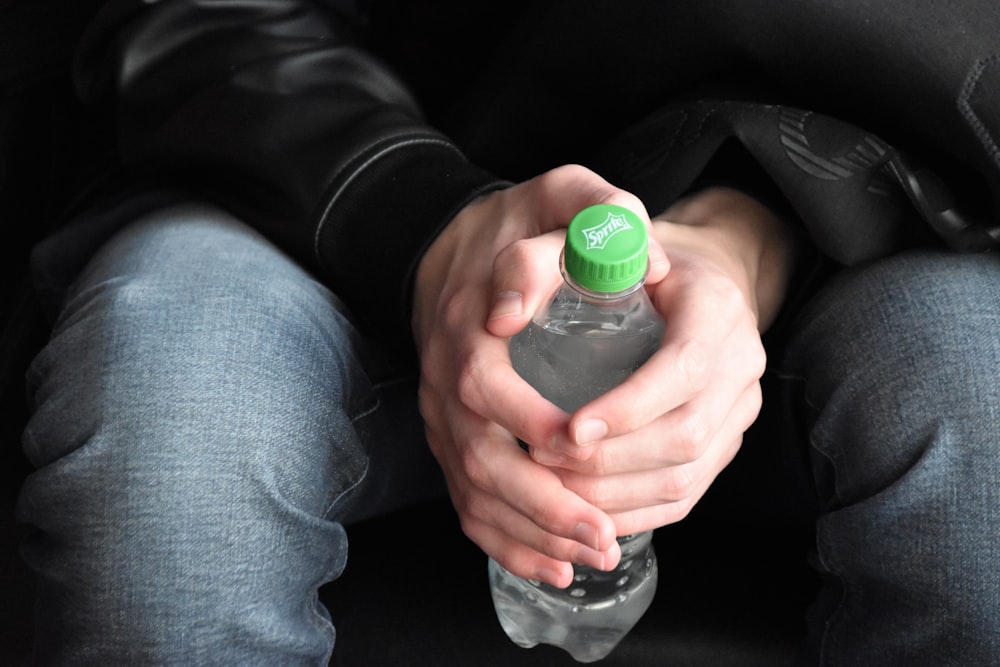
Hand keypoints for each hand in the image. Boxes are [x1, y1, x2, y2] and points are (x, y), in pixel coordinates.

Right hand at [412, 165, 667, 586]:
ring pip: (475, 494)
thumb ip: (597, 210)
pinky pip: (468, 506)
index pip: (486, 385)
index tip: (582, 443)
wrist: (456, 249)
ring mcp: (444, 419)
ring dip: (534, 534)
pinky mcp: (453, 443)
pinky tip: (554, 566)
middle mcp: (446, 383)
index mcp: (466, 328)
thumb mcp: (556, 194)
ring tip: (595, 554)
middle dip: (542, 502)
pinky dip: (509, 544)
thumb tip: (647, 261)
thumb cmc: (516, 227)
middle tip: (603, 532)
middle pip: (478, 459)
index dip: (531, 420)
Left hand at [498, 187, 798, 534]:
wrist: (693, 283)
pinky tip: (583, 509)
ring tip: (552, 487)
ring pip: (684, 477)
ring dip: (613, 494)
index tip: (569, 428)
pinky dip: (630, 513)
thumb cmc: (636, 261)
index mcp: (718, 308)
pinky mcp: (724, 447)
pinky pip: (684, 498)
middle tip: (544, 458)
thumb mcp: (604, 242)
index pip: (683, 369)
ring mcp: (738, 413)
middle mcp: (741, 365)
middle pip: (685, 436)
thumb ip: (557, 259)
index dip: (627, 407)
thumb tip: (501, 318)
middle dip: (609, 461)